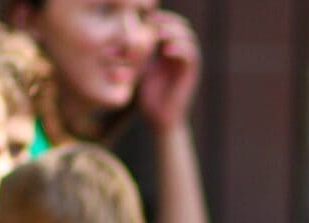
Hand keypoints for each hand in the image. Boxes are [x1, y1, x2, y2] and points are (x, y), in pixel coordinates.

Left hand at [136, 9, 200, 133]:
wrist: (159, 118)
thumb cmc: (146, 95)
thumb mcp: (139, 68)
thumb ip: (136, 51)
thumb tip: (117, 34)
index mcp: (169, 50)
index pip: (169, 23)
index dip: (159, 17)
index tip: (143, 17)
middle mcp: (181, 54)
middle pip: (181, 25)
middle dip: (167, 20)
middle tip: (152, 21)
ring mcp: (188, 63)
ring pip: (188, 37)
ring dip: (174, 32)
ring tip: (159, 33)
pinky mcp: (191, 74)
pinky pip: (191, 55)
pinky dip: (180, 49)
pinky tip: (166, 50)